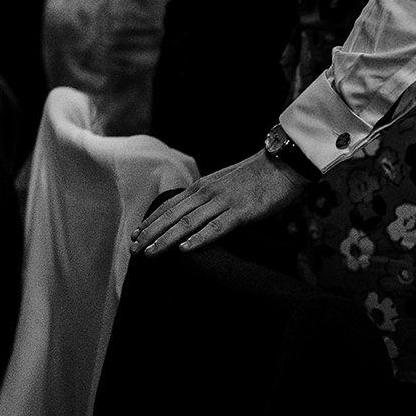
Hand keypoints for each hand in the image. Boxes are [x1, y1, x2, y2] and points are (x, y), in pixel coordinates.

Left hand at [129, 150, 307, 256]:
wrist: (282, 163)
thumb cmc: (256, 176)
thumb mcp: (224, 184)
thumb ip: (209, 197)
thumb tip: (195, 213)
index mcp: (202, 187)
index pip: (169, 205)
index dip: (151, 220)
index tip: (135, 234)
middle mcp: (206, 193)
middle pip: (171, 215)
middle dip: (150, 233)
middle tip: (133, 249)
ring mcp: (222, 202)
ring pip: (187, 223)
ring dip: (165, 239)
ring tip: (149, 252)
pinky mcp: (241, 211)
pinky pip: (216, 228)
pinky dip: (198, 239)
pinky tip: (184, 249)